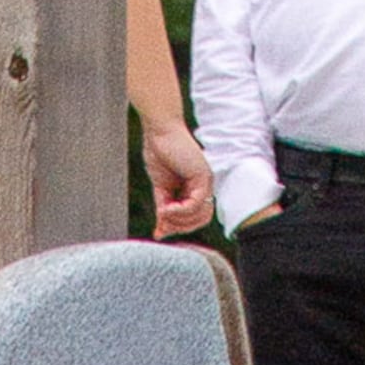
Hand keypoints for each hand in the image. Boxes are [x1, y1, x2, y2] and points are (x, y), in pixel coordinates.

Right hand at [141, 116, 217, 240]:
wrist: (159, 131)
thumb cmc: (159, 153)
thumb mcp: (161, 189)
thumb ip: (164, 209)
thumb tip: (160, 233)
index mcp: (196, 188)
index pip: (196, 218)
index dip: (180, 227)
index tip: (160, 229)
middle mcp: (204, 186)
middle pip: (201, 220)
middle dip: (180, 226)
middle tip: (163, 224)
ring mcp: (206, 181)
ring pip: (200, 215)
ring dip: (179, 220)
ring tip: (163, 214)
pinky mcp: (203, 176)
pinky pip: (195, 204)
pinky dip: (180, 211)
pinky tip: (165, 209)